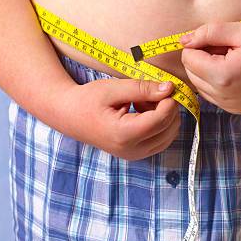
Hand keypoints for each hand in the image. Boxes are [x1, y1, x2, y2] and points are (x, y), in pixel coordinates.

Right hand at [58, 78, 180, 159]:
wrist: (70, 115)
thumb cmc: (89, 99)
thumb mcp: (114, 88)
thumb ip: (143, 89)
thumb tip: (169, 88)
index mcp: (124, 134)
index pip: (161, 119)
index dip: (169, 101)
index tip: (163, 86)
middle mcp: (132, 150)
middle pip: (169, 128)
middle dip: (166, 107)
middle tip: (148, 93)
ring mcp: (135, 155)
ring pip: (169, 134)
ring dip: (164, 115)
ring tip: (142, 103)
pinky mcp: (138, 154)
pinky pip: (162, 139)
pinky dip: (160, 124)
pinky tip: (142, 112)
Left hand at [180, 22, 240, 113]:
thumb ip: (208, 33)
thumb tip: (183, 41)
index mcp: (223, 76)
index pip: (188, 59)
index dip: (199, 44)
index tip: (219, 40)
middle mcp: (224, 97)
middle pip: (191, 73)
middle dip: (202, 58)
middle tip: (227, 49)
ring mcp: (230, 107)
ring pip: (200, 85)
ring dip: (209, 70)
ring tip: (234, 60)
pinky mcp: (236, 110)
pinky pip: (213, 95)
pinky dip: (218, 82)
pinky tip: (237, 71)